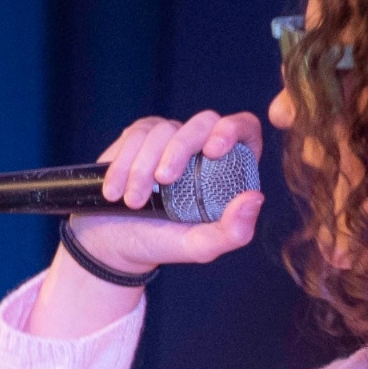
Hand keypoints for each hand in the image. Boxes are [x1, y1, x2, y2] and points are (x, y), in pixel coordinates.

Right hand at [67, 110, 264, 272]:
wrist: (112, 243)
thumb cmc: (161, 243)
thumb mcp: (198, 247)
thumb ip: (232, 231)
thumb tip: (255, 199)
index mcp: (229, 170)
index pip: (245, 128)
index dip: (232, 130)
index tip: (212, 151)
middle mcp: (203, 147)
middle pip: (204, 121)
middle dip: (180, 148)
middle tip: (163, 181)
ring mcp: (172, 138)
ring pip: (165, 130)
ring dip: (144, 167)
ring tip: (134, 202)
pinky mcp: (141, 136)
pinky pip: (137, 134)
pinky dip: (124, 164)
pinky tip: (115, 192)